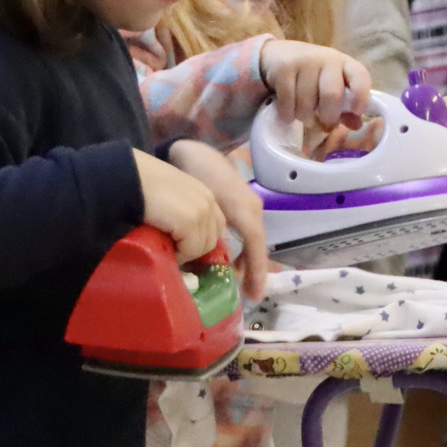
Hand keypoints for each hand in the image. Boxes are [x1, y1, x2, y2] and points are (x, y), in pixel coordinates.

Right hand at [134, 147, 226, 266]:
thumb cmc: (142, 186)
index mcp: (204, 193)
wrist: (127, 178)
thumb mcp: (170, 196)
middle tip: (170, 247)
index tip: (178, 243)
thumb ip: (183, 210)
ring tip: (164, 245)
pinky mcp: (190, 220)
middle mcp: (208, 200)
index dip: (198, 239)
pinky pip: (190, 249)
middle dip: (192, 248)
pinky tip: (162, 246)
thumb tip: (184, 237)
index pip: (215, 226)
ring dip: (184, 252)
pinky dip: (177, 254)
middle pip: (211, 239)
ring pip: (202, 247)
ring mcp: (201, 210)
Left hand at [165, 139, 270, 297]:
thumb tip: (209, 260)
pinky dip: (242, 248)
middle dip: (255, 270)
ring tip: (239, 282)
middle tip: (248, 294)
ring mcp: (248, 204)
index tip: (254, 296)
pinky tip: (230, 259)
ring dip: (248, 260)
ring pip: (252, 239)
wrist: (188, 150)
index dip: (257, 272)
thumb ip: (210, 231)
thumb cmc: (196, 174)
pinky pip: (246, 231)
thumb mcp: (205, 201)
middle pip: (257, 245)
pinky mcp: (239, 203)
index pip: (256, 246)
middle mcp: (252, 207)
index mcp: (247, 209)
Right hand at [261, 41, 370, 137]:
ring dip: (304, 116)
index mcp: (344, 63)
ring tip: (302, 112)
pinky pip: (288, 102)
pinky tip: (288, 111)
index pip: (360, 75)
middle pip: (332, 94)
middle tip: (323, 120)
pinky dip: (288, 114)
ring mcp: (304, 61)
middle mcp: (326, 59)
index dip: (361, 95)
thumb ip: (346, 107)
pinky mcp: (283, 68)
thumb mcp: (332, 86)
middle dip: (328, 116)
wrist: (278, 54)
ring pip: (307, 103)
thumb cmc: (312, 75)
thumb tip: (357, 125)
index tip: (357, 111)